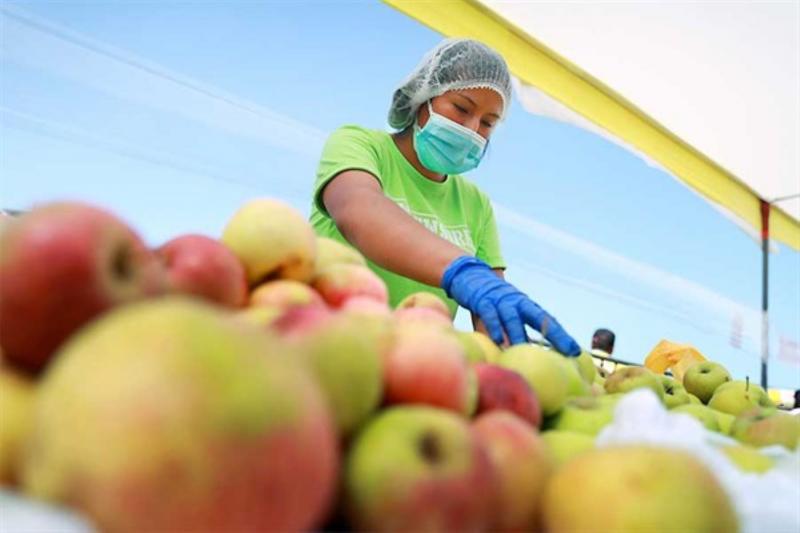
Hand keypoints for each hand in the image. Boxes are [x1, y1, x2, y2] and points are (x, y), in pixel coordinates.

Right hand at [441, 256, 580, 354]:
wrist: (470, 276)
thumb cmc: (492, 304)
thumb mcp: (507, 316)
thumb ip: (515, 334)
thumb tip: (524, 361)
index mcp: (526, 306)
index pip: (548, 321)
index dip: (562, 336)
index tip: (576, 351)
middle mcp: (517, 302)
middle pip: (540, 318)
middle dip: (555, 334)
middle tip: (567, 351)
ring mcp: (500, 300)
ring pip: (513, 318)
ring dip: (520, 335)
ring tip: (528, 351)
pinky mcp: (482, 300)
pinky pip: (490, 315)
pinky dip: (495, 326)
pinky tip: (498, 340)